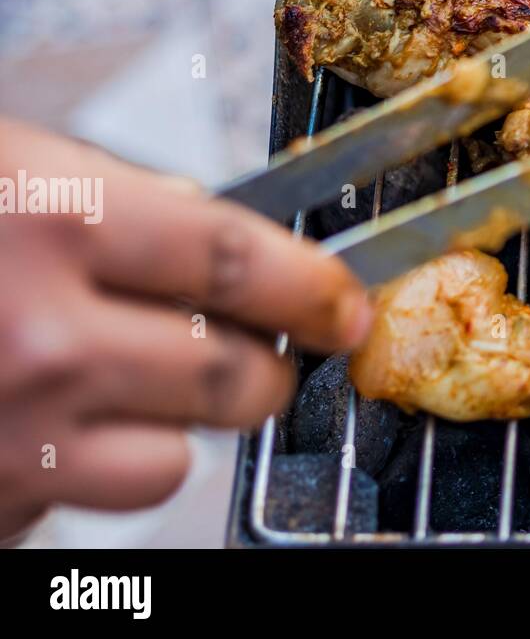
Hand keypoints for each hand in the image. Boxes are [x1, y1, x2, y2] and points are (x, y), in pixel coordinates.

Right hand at [0, 119, 371, 538]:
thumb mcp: (16, 166)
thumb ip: (123, 204)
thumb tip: (221, 247)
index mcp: (57, 221)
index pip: (240, 260)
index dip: (315, 288)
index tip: (346, 305)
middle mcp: (40, 338)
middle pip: (229, 380)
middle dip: (265, 371)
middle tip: (262, 353)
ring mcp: (3, 435)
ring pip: (165, 468)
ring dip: (167, 431)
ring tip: (120, 386)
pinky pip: (71, 511)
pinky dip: (74, 477)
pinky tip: (31, 426)